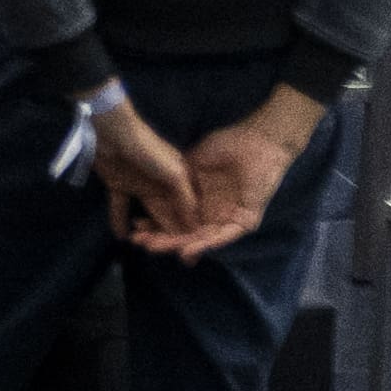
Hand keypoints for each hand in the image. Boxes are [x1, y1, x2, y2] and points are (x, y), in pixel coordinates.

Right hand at [125, 87, 319, 256]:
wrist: (255, 141)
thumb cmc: (225, 146)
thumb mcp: (191, 162)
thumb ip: (179, 181)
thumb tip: (156, 194)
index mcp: (201, 200)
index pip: (177, 218)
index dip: (156, 224)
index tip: (135, 228)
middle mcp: (213, 212)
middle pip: (186, 232)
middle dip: (163, 239)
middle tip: (140, 243)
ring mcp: (229, 217)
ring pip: (202, 238)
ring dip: (180, 245)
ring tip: (157, 248)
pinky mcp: (245, 220)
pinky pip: (225, 237)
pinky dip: (208, 244)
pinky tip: (189, 249)